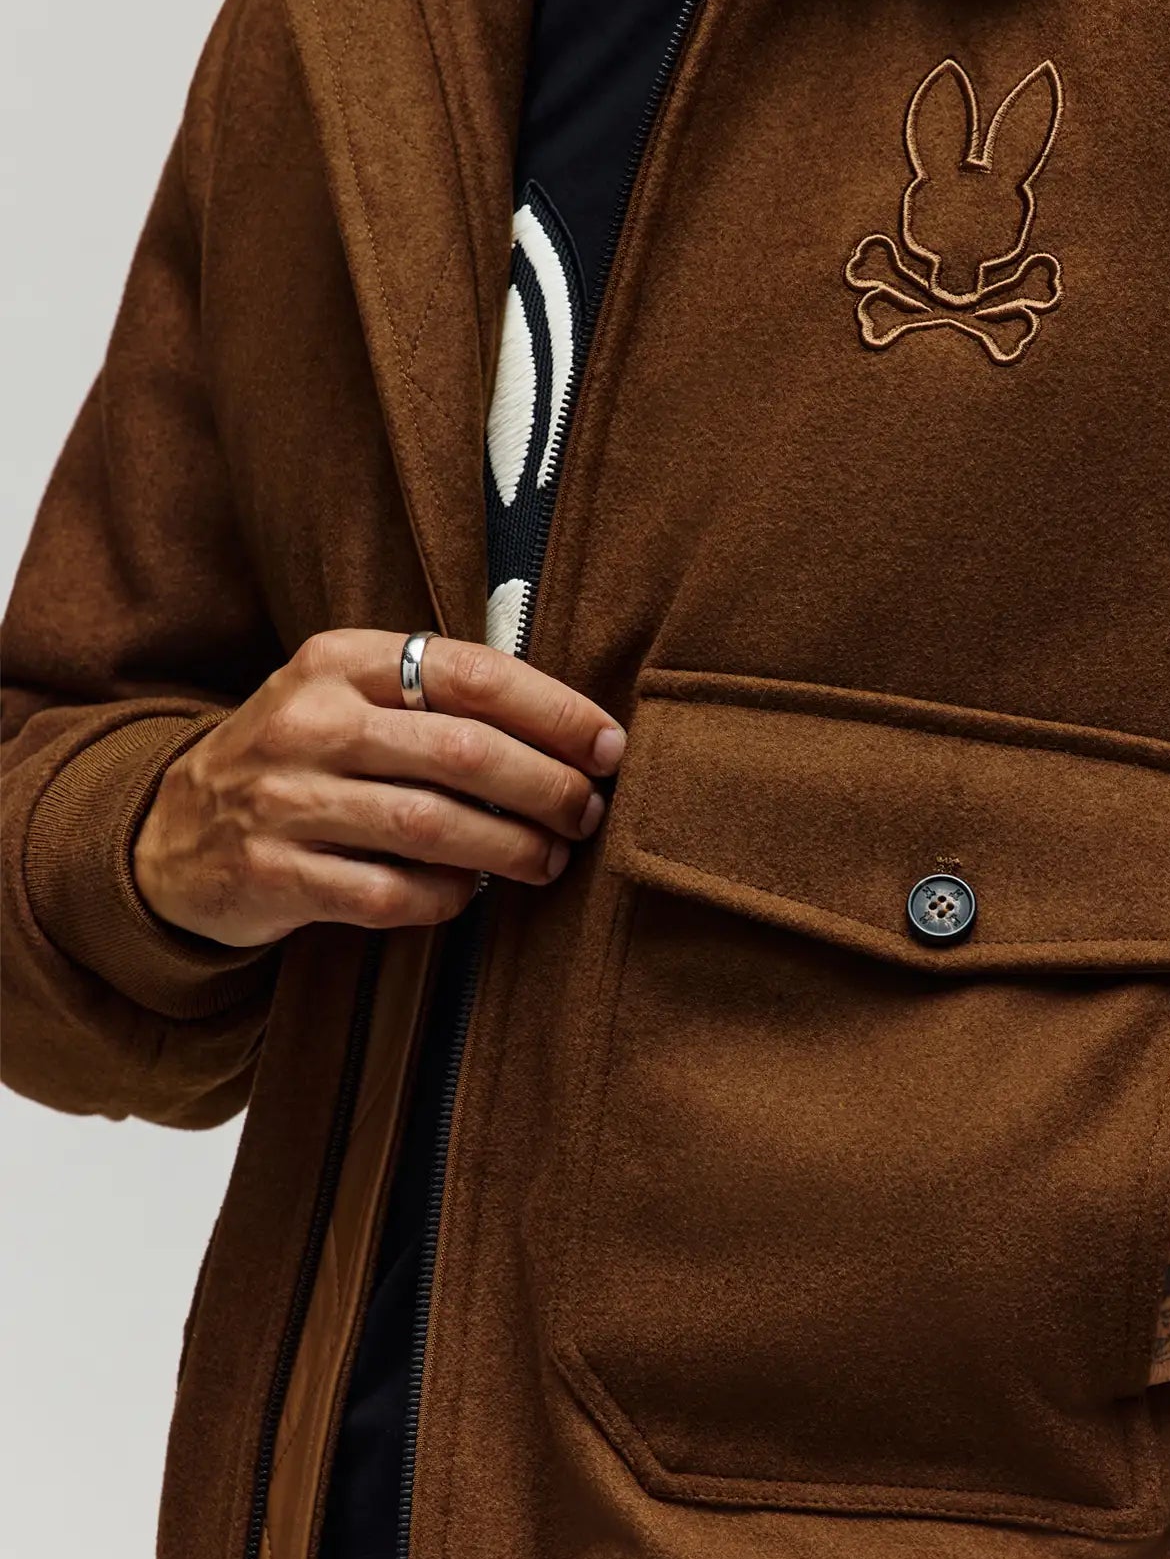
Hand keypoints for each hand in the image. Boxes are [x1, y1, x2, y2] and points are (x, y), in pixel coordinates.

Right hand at [133, 629, 626, 947]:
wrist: (172, 833)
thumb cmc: (300, 760)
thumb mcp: (347, 697)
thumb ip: (436, 697)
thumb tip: (572, 733)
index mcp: (340, 661)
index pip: (474, 674)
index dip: (556, 713)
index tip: (609, 746)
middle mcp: (310, 722)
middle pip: (465, 753)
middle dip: (548, 788)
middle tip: (588, 813)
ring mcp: (285, 799)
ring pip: (434, 827)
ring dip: (513, 849)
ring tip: (550, 860)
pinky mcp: (273, 873)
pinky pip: (391, 894)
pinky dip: (447, 898)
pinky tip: (470, 893)